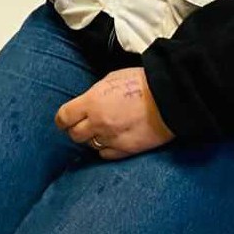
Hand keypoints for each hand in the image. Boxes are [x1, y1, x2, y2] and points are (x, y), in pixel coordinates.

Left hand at [55, 68, 174, 161]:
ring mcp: (111, 138)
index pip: (64, 117)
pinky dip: (106, 148)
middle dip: (77, 129)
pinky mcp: (125, 150)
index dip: (63, 119)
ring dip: (92, 138)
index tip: (66, 120)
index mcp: (92, 102)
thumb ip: (94, 94)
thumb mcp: (110, 79)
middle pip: (74, 134)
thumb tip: (86, 103)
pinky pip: (105, 154)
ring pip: (89, 145)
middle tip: (85, 124)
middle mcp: (98, 122)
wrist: (170, 98)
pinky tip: (113, 140)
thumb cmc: (142, 83)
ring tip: (103, 130)